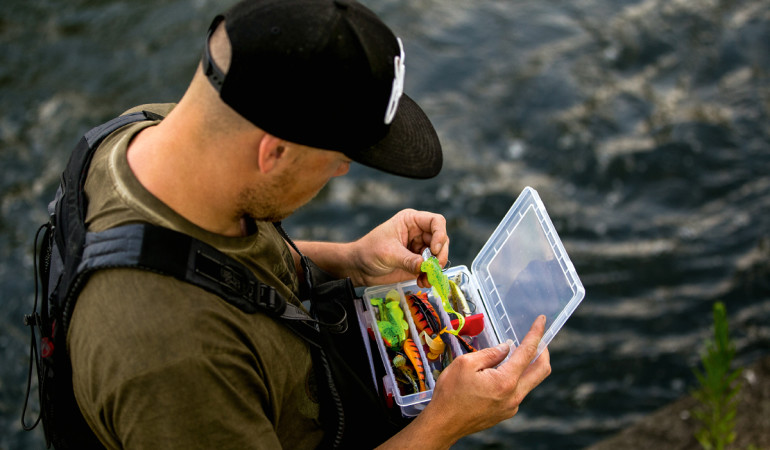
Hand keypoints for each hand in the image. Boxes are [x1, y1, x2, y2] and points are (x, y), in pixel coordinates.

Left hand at [350, 209, 448, 287]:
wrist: (359, 268)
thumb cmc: (369, 251)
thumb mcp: (388, 253)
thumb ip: (408, 260)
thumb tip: (425, 266)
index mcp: (411, 221)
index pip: (436, 222)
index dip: (440, 234)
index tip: (435, 250)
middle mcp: (418, 232)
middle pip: (441, 240)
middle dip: (440, 256)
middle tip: (434, 269)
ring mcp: (419, 248)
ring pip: (439, 256)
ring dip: (435, 269)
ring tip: (426, 280)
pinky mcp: (418, 263)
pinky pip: (431, 269)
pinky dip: (430, 276)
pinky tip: (423, 282)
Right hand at [394, 315, 550, 447]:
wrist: (443, 424)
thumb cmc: (450, 394)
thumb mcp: (464, 364)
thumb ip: (489, 353)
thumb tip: (506, 347)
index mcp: (505, 381)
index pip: (528, 352)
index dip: (536, 333)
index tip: (541, 321)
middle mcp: (514, 396)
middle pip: (542, 370)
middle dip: (544, 351)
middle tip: (538, 339)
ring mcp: (511, 407)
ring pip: (530, 382)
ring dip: (528, 366)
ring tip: (512, 355)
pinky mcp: (505, 413)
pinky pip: (518, 391)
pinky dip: (515, 378)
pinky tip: (499, 373)